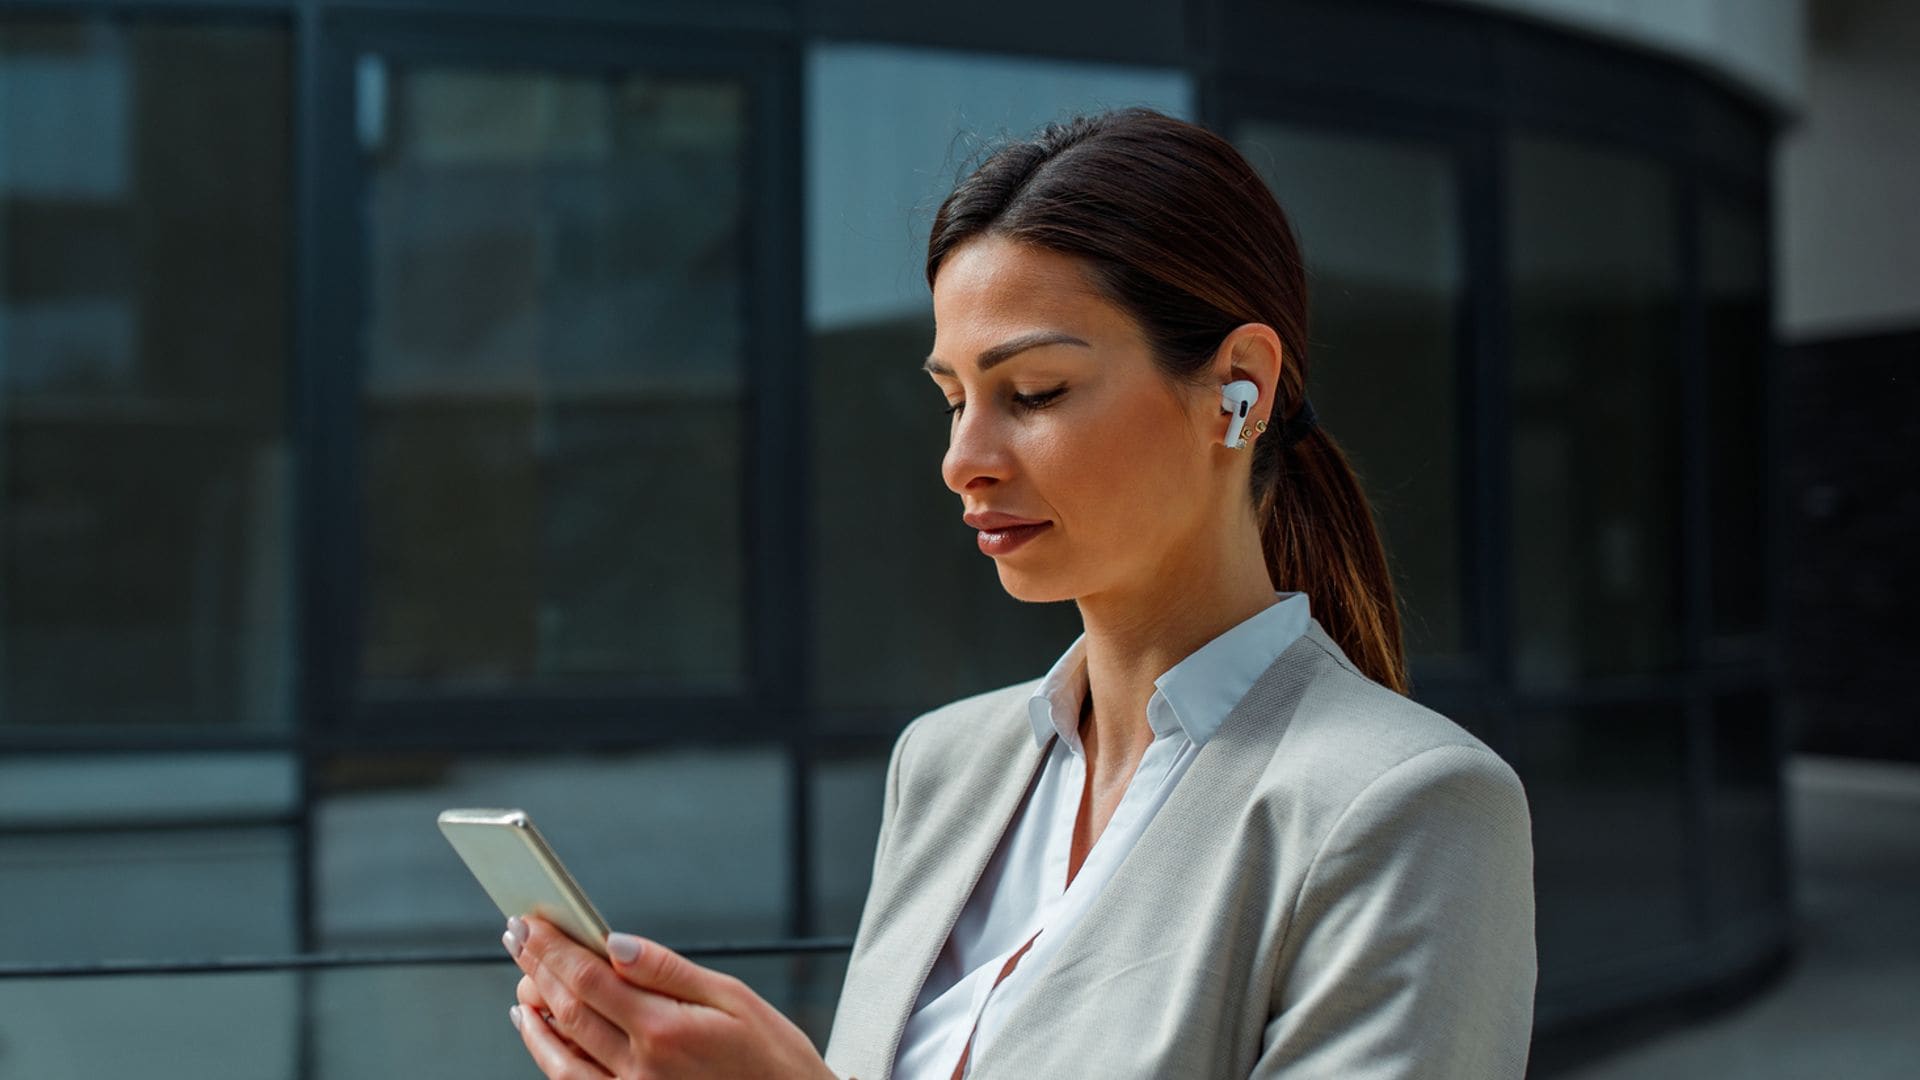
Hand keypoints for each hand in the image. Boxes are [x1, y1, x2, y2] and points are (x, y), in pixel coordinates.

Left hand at [504, 914, 838, 1078]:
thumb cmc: (773, 1058)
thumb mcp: (734, 998)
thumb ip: (668, 970)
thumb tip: (617, 943)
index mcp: (664, 1030)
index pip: (588, 979)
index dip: (552, 948)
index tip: (530, 922)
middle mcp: (640, 1069)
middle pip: (567, 1010)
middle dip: (536, 968)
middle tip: (516, 935)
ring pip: (559, 1054)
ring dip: (534, 1013)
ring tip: (522, 978)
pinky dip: (548, 1056)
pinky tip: (541, 1030)